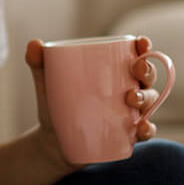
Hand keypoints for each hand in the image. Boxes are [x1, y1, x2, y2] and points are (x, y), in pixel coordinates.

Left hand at [25, 36, 159, 165]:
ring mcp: (130, 113)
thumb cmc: (55, 106)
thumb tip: (33, 43)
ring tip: (132, 99)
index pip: (134, 56)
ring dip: (147, 98)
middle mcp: (128, 90)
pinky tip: (141, 128)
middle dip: (147, 70)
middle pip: (147, 77)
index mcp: (114, 73)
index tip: (141, 42)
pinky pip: (145, 131)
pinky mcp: (127, 134)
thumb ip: (39, 64)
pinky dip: (148, 129)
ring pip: (149, 102)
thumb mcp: (46, 84)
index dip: (144, 47)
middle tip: (136, 71)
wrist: (51, 142)